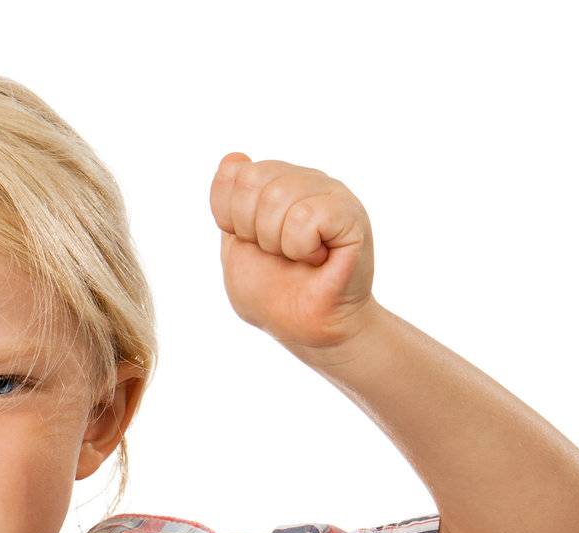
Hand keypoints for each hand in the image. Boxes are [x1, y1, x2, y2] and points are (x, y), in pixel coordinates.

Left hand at [210, 154, 377, 352]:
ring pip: (279, 195)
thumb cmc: (275, 295)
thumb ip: (228, 205)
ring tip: (299, 258)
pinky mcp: (351, 214)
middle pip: (252, 179)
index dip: (231, 218)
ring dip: (277, 242)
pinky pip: (306, 216)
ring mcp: (331, 193)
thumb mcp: (236, 249)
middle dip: (252, 229)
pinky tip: (317, 259)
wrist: (308, 329)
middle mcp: (305, 181)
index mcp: (276, 184)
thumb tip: (233, 158)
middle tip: (277, 253)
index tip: (251, 244)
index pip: (234, 174)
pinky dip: (301, 247)